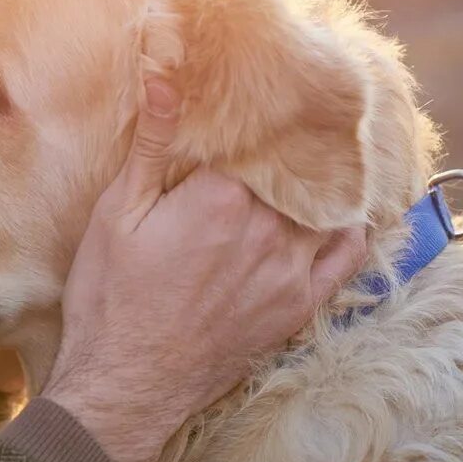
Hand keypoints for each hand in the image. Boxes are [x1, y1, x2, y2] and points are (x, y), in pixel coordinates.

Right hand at [42, 77, 367, 461]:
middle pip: (292, 166)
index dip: (249, 120)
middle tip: (280, 121)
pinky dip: (350, 226)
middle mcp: (267, 227)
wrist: (128, 384)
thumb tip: (164, 78)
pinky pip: (345, 255)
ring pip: (322, 203)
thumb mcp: (117, 213)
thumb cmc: (112, 296)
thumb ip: (150, 145)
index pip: (254, 137)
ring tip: (308, 157)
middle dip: (284, 145)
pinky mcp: (299, 304)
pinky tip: (343, 209)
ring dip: (317, 178)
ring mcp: (289, 268)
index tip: (245, 102)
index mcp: (220, 196)